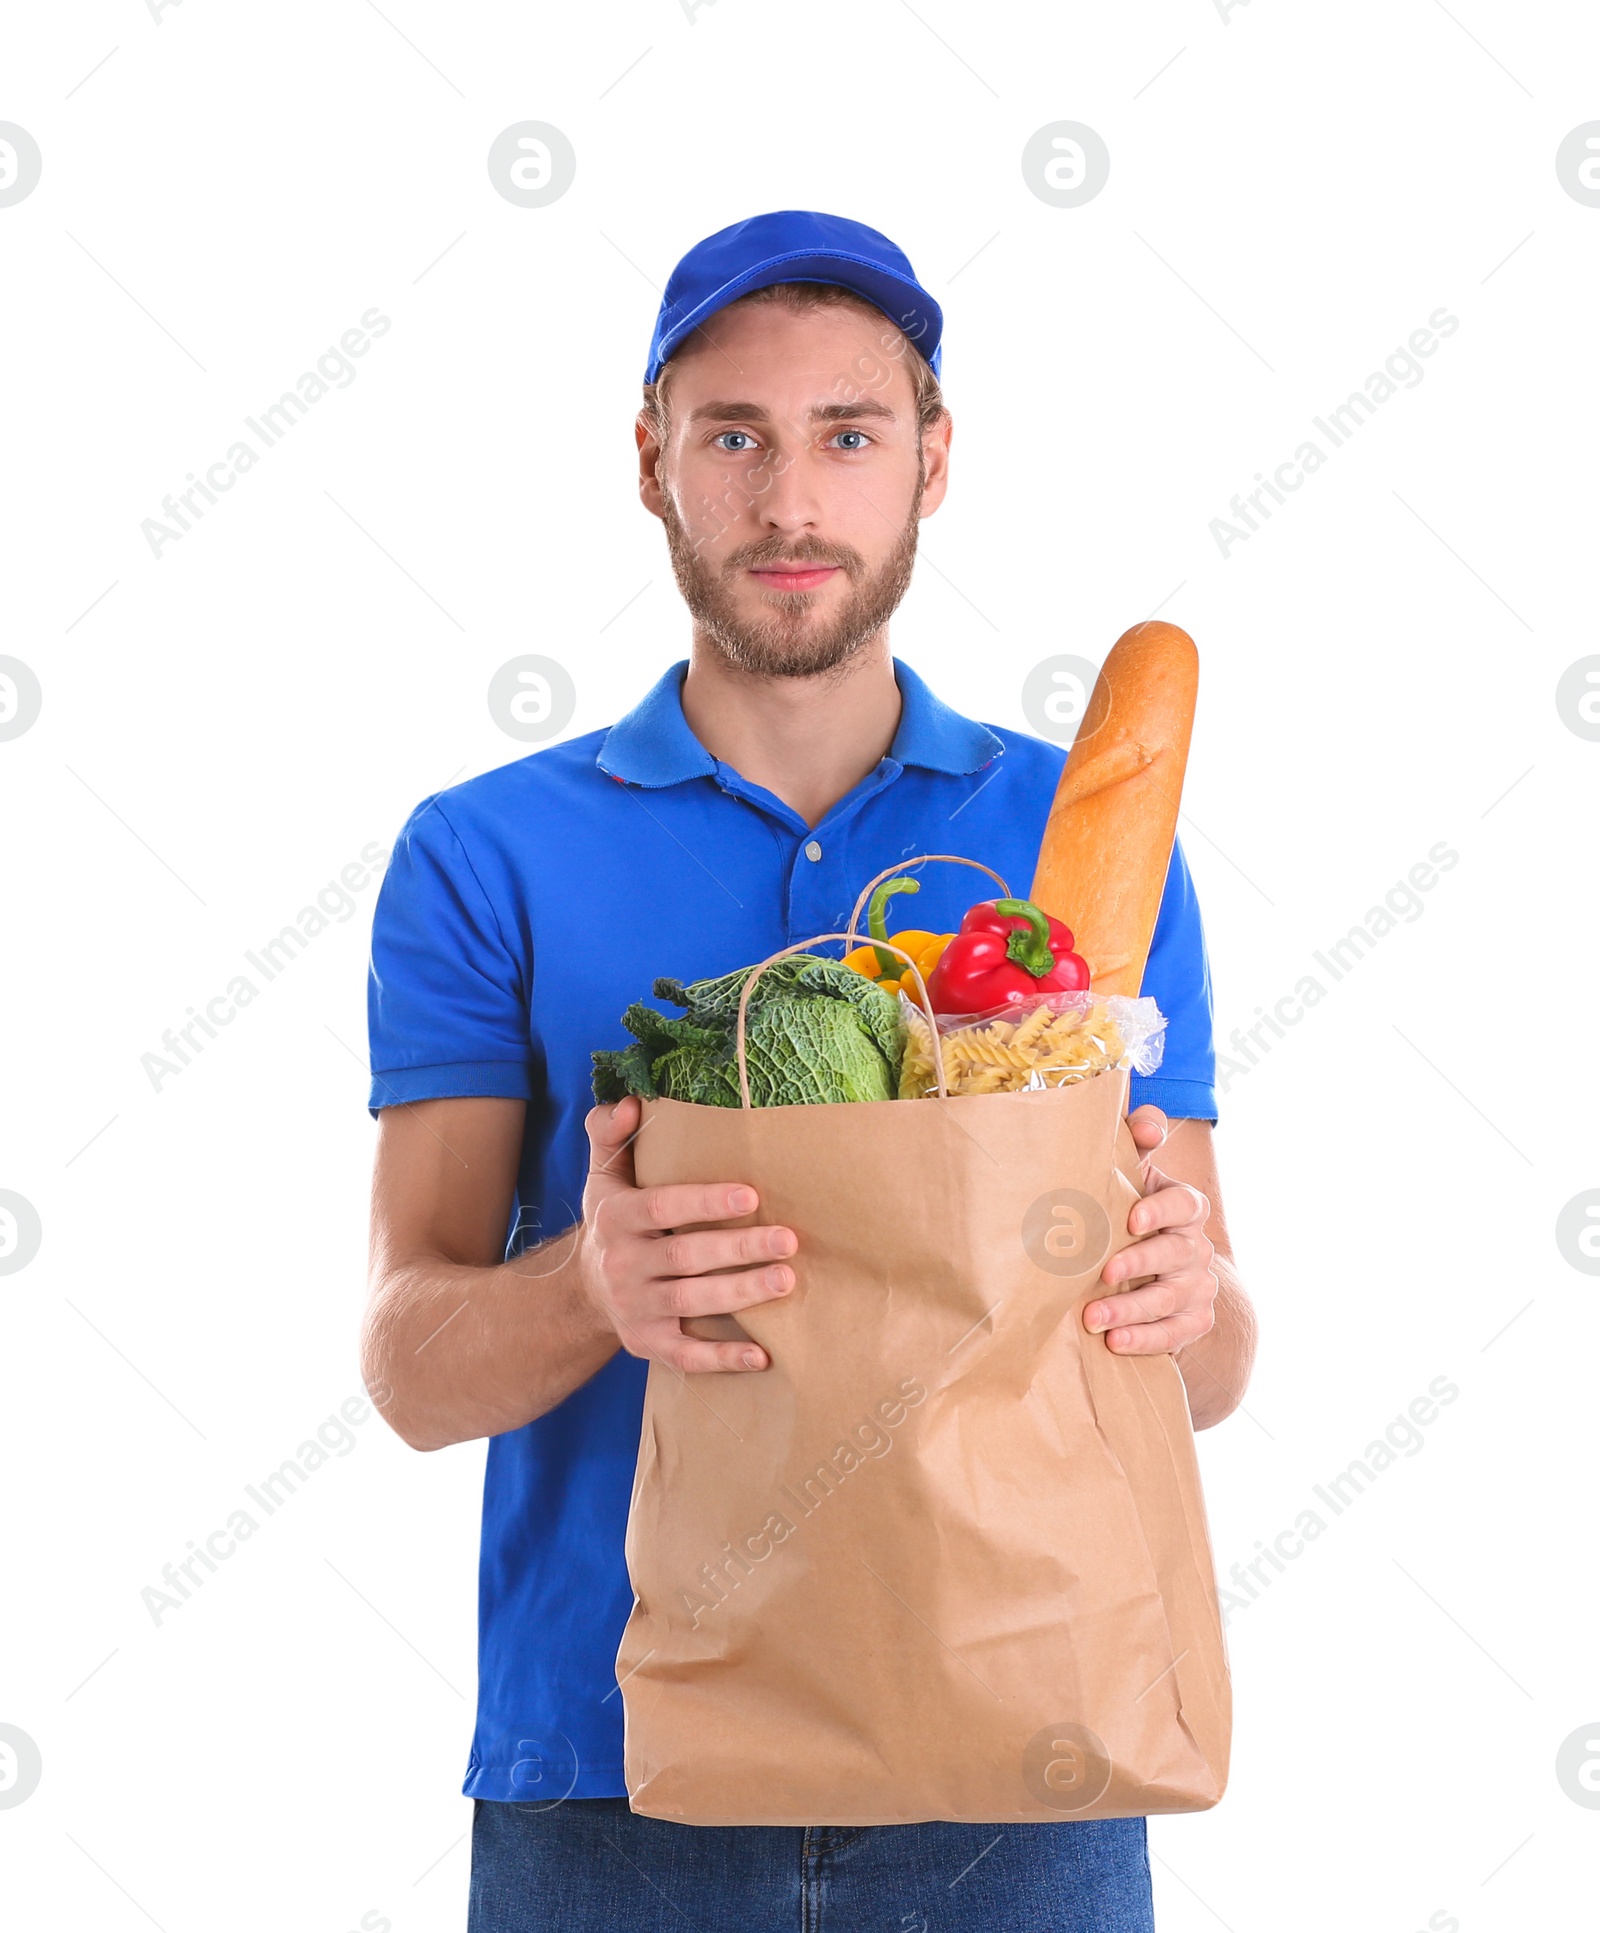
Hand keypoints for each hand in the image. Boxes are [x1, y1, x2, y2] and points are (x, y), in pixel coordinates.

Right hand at [579, 1096, 797, 1373]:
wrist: (582, 1293)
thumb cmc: (612, 1222)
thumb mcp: (602, 1177)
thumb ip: (610, 1135)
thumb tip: (631, 1103)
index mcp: (617, 1219)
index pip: (661, 1208)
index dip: (704, 1203)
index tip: (750, 1195)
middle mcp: (624, 1265)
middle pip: (686, 1257)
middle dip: (739, 1248)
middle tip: (789, 1239)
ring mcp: (636, 1309)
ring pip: (692, 1302)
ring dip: (741, 1293)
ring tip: (786, 1279)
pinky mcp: (649, 1345)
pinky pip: (687, 1356)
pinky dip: (723, 1359)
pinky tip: (762, 1355)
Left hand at [1083, 1105, 1217, 1355]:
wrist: (1153, 1270)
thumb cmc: (1127, 1211)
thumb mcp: (1131, 1176)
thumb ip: (1136, 1142)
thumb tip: (1147, 1126)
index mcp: (1184, 1206)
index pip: (1185, 1204)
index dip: (1161, 1210)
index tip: (1132, 1219)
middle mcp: (1197, 1246)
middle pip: (1176, 1254)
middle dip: (1140, 1264)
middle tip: (1104, 1273)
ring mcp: (1198, 1286)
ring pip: (1171, 1300)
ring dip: (1131, 1310)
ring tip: (1092, 1319)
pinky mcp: (1194, 1321)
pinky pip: (1176, 1335)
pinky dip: (1146, 1340)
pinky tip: (1115, 1342)